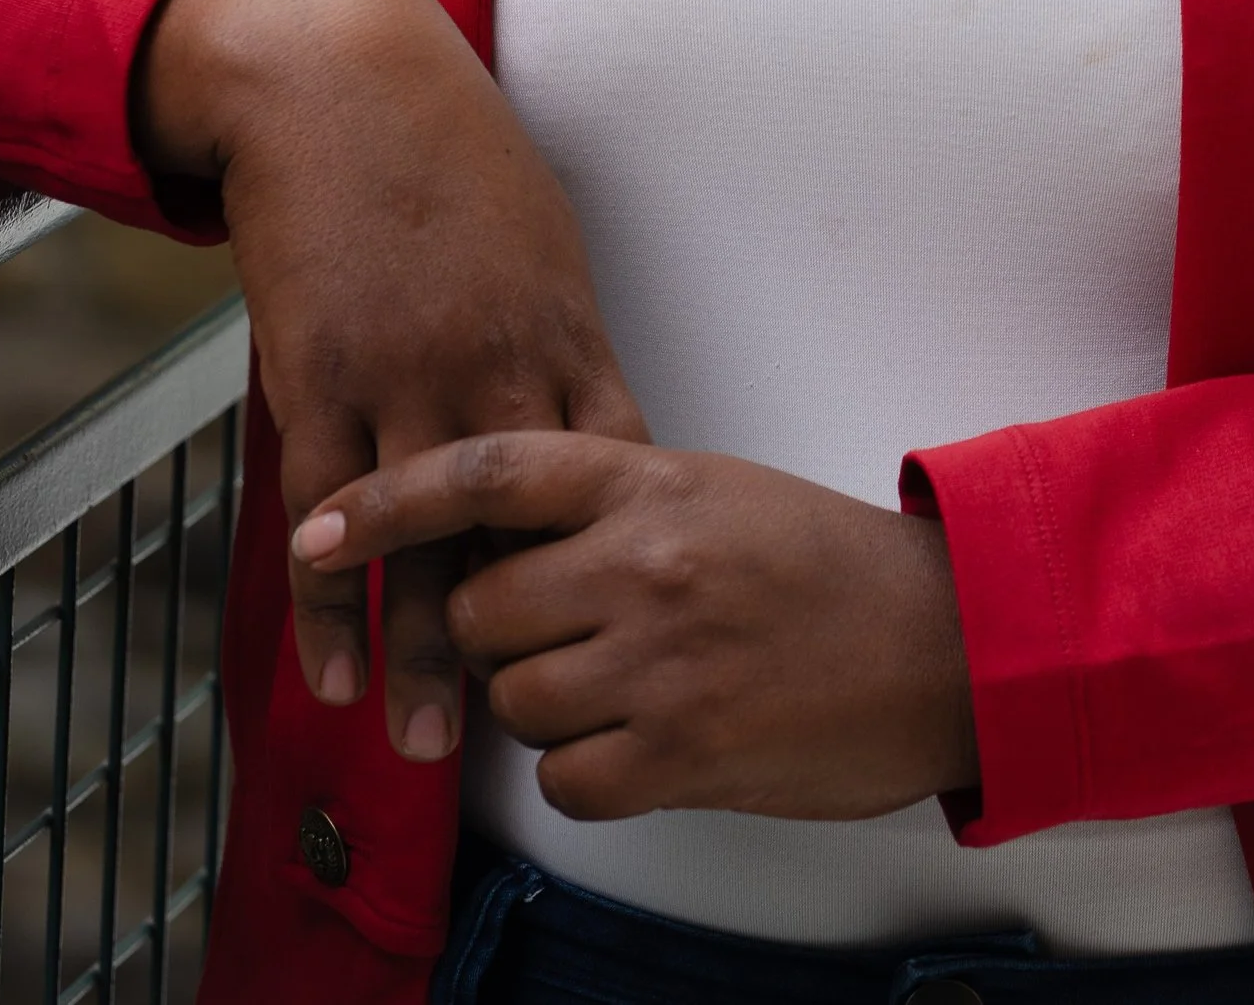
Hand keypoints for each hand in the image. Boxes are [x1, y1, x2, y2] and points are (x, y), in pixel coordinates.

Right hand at [133, 0, 644, 756]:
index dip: (612, 563)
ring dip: (426, 655)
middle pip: (527, 536)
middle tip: (538, 732)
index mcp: (562, 332)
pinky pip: (326, 519)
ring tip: (428, 746)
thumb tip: (582, 419)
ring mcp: (404, 380)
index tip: (620, 631)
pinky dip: (331, 605)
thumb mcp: (538, 236)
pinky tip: (334, 672)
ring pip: (426, 550)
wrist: (341, 80)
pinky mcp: (318, 380)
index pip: (609, 479)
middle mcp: (494, 369)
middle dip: (533, 637)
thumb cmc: (448, 151)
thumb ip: (556, 336)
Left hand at [291, 429, 978, 822]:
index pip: (483, 473)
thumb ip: (607, 499)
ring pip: (515, 699)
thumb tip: (504, 534)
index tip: (313, 531)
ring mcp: (659, 662)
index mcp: (645, 479)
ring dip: (539, 704)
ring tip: (608, 685)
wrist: (940, 641)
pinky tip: (634, 742)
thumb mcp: (709, 489)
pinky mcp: (683, 753)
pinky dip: (585, 771)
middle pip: (482, 606)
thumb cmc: (822, 561)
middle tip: (548, 630)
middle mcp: (642, 563)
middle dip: (492, 630)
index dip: (386, 503)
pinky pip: (567, 781)